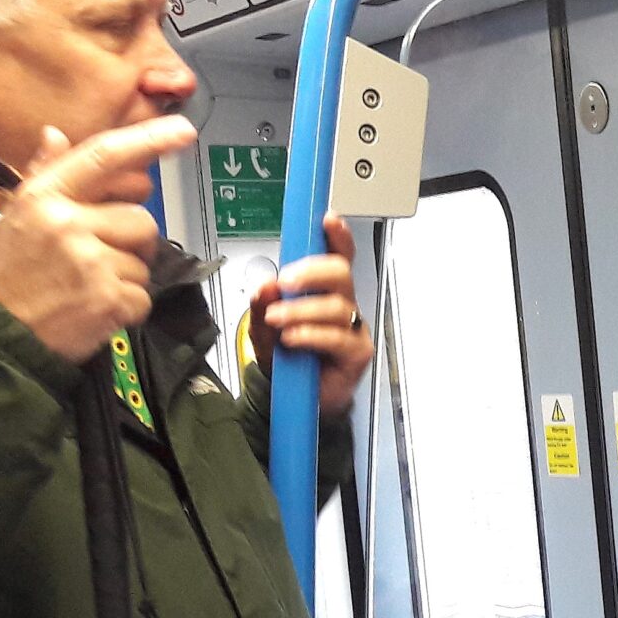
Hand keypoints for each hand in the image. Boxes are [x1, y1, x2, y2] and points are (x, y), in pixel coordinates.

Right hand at [0, 117, 196, 363]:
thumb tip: (56, 134)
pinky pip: (142, 295)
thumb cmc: (7, 276)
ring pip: (143, 260)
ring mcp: (90, 261)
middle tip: (99, 261)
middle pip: (140, 219)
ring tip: (88, 287)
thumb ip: (43, 176)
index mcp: (44, 197)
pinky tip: (97, 310)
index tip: (183, 130)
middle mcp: (68, 222)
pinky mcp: (108, 298)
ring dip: (126, 277)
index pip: (103, 156)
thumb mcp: (14, 218)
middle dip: (131, 242)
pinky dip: (128, 307)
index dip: (148, 140)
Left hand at [249, 214, 372, 415]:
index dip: (337, 236)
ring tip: (277, 320)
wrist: (293, 397)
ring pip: (336, 306)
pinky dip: (311, 335)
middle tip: (287, 281)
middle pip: (341, 274)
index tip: (328, 220)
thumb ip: (261, 305)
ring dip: (302, 310)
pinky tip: (293, 339)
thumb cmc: (287, 357)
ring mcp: (352, 328)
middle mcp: (342, 304)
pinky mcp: (356, 353)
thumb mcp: (263, 327)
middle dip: (313, 271)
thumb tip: (265, 286)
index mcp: (322, 290)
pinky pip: (338, 338)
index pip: (336, 256)